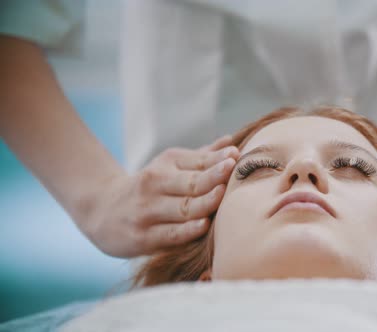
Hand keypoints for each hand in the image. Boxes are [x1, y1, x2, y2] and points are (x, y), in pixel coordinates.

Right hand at [82, 135, 238, 256]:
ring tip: (223, 194)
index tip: (236, 154)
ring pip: (183, 208)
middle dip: (213, 177)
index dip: (217, 160)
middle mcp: (155, 185)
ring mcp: (148, 212)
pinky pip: (170, 234)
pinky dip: (188, 230)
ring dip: (205, 202)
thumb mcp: (169, 166)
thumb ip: (201, 157)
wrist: (99, 209)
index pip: (197, 162)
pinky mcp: (143, 237)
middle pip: (191, 183)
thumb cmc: (148, 186)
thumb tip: (231, 142)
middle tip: (232, 169)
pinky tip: (204, 225)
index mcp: (165, 165)